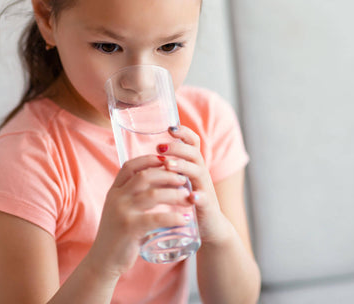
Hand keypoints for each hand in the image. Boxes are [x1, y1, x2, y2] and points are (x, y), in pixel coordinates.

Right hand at [88, 155, 191, 276]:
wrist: (103, 261)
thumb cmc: (118, 235)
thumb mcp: (120, 210)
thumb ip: (133, 196)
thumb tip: (158, 181)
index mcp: (114, 191)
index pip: (130, 166)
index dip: (149, 159)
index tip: (166, 160)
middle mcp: (117, 198)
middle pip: (145, 176)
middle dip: (168, 175)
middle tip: (183, 180)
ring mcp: (122, 212)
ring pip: (153, 195)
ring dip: (174, 194)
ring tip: (187, 197)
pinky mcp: (130, 228)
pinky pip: (156, 218)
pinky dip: (173, 218)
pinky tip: (185, 219)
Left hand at [157, 126, 232, 243]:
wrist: (210, 226)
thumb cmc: (188, 202)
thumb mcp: (179, 182)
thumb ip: (168, 170)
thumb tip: (143, 157)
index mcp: (193, 166)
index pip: (192, 143)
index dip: (183, 133)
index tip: (169, 128)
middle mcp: (200, 173)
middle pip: (193, 153)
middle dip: (177, 148)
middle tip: (160, 148)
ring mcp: (205, 189)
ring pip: (198, 172)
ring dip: (183, 167)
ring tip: (168, 166)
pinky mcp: (207, 207)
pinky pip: (205, 199)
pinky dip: (198, 197)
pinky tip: (191, 197)